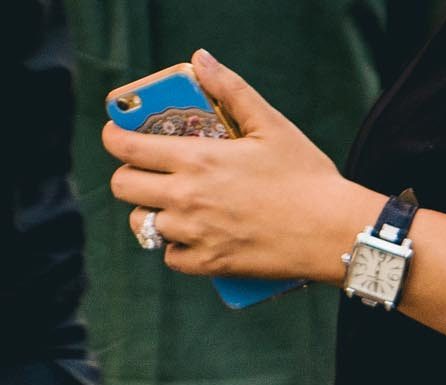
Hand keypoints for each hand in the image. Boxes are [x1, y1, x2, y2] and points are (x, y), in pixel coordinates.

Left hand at [102, 48, 377, 285]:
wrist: (331, 231)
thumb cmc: (305, 176)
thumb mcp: (270, 124)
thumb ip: (230, 90)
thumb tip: (201, 59)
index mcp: (197, 159)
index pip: (127, 148)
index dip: (114, 138)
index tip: (118, 136)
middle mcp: (188, 198)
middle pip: (124, 189)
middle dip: (128, 177)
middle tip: (146, 174)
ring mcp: (197, 235)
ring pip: (144, 226)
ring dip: (151, 214)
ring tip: (170, 207)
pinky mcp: (212, 264)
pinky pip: (171, 259)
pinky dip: (174, 248)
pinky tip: (188, 237)